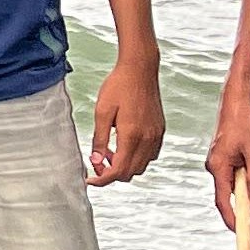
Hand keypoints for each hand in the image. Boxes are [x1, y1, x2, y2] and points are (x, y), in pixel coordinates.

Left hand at [89, 52, 164, 186]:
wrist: (140, 69)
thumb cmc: (119, 86)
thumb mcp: (102, 112)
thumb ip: (99, 139)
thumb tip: (95, 161)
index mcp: (132, 136)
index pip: (118, 171)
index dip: (102, 180)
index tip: (90, 180)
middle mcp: (148, 139)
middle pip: (131, 173)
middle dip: (112, 174)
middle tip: (96, 163)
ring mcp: (156, 135)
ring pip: (141, 166)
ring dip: (124, 166)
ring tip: (108, 153)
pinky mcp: (160, 130)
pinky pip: (150, 155)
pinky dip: (136, 157)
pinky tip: (122, 145)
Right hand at [206, 84, 249, 227]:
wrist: (237, 101)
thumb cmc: (245, 123)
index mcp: (218, 167)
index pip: (222, 200)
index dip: (231, 218)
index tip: (239, 232)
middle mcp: (214, 166)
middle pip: (225, 194)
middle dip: (238, 208)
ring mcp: (217, 161)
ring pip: (229, 184)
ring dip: (242, 193)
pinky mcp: (223, 156)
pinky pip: (231, 175)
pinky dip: (241, 182)